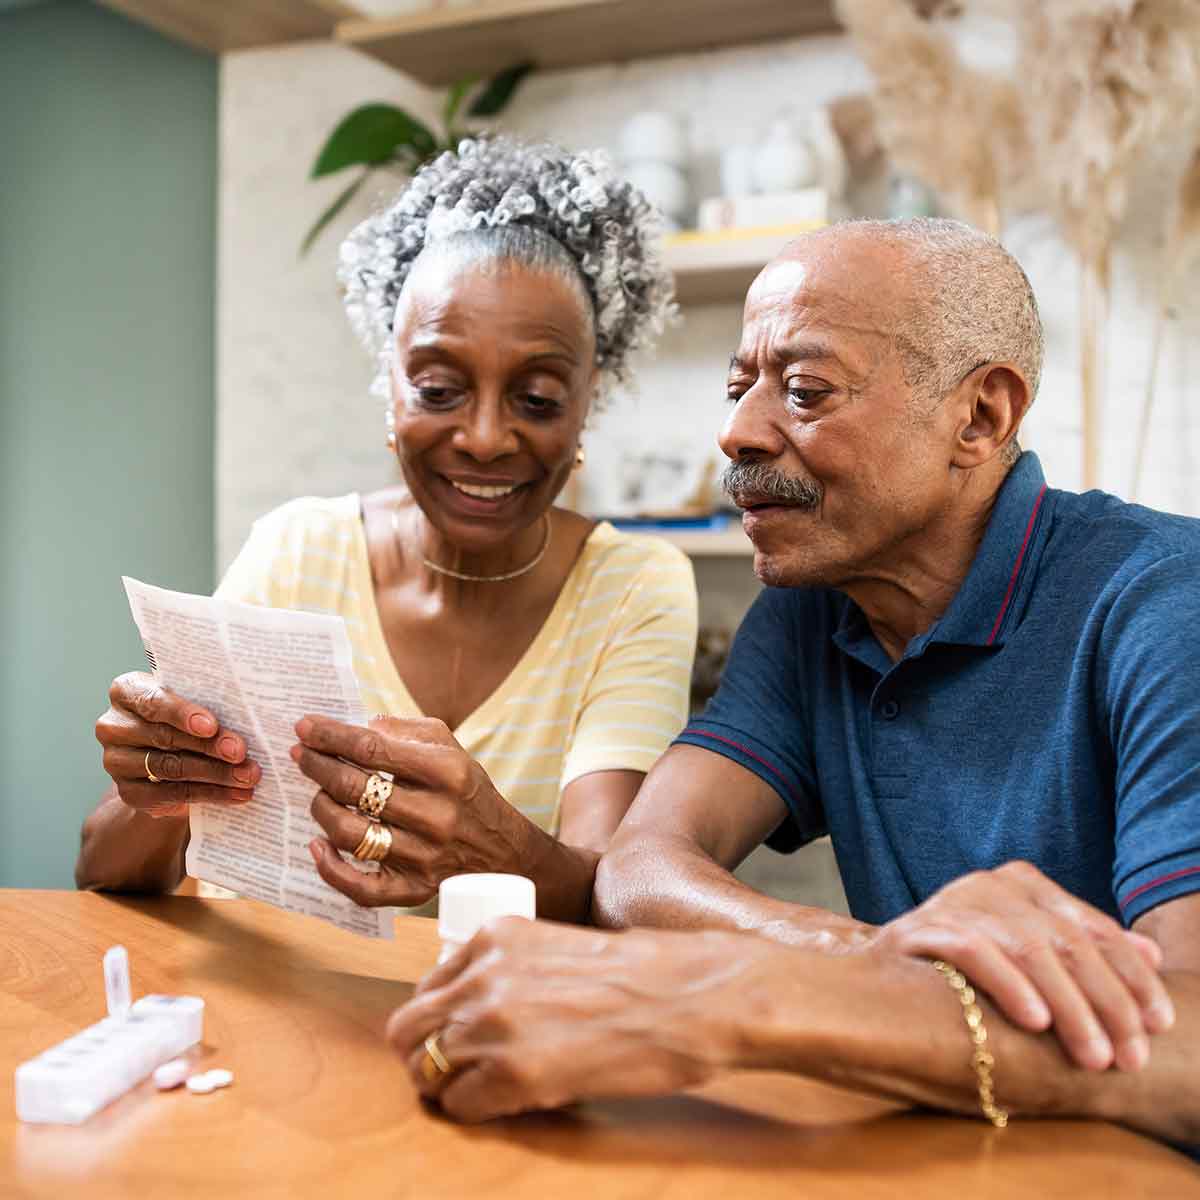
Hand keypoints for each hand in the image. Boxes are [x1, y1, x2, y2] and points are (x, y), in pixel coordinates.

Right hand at [96, 672, 259, 818]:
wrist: (167, 759)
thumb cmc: (187, 717)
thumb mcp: (194, 701)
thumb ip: (210, 702)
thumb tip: (253, 718)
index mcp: (128, 691)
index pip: (152, 701)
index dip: (182, 714)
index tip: (212, 726)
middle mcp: (114, 725)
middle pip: (166, 737)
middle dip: (210, 746)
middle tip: (242, 753)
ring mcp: (116, 761)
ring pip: (171, 768)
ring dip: (216, 773)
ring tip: (248, 776)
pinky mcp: (129, 792)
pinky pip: (172, 795)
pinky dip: (209, 794)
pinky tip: (236, 794)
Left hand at [292, 714, 530, 907]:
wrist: (503, 849)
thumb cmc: (466, 790)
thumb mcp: (450, 747)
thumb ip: (406, 730)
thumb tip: (359, 727)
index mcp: (446, 771)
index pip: (373, 749)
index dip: (331, 736)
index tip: (304, 727)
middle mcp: (436, 814)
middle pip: (354, 788)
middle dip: (317, 766)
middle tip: (300, 755)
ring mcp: (425, 856)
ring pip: (350, 833)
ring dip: (321, 808)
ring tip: (318, 794)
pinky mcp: (415, 889)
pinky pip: (360, 887)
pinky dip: (330, 868)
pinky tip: (317, 846)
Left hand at [386, 918, 765, 1121]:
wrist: (687, 995)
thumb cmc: (641, 973)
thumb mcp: (559, 947)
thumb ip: (512, 968)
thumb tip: (481, 1008)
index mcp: (495, 936)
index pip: (426, 986)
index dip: (437, 1017)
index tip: (454, 1034)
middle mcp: (483, 975)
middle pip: (407, 1028)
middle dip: (422, 1053)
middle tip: (452, 1071)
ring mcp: (493, 1024)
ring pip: (424, 1068)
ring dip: (447, 1085)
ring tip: (481, 1091)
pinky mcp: (513, 1074)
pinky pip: (459, 1105)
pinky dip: (474, 1111)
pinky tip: (506, 1104)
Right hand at [872, 860, 1174, 1071]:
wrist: (873, 982)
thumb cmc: (961, 975)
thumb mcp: (1028, 956)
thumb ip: (1083, 950)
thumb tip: (1152, 954)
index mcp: (1022, 883)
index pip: (1094, 928)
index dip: (1133, 977)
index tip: (1159, 1024)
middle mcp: (992, 884)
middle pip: (1067, 942)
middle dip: (1107, 1003)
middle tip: (1129, 1056)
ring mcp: (955, 901)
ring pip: (1029, 949)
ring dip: (1069, 1007)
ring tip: (1093, 1054)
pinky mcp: (923, 927)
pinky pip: (975, 953)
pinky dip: (1010, 985)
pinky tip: (1035, 1022)